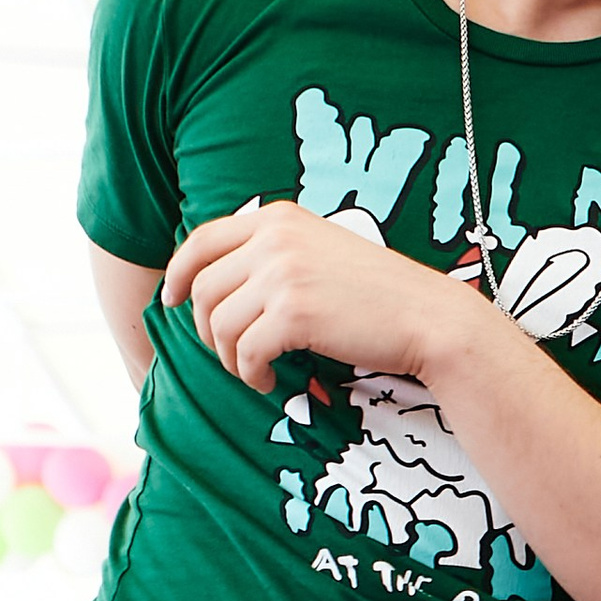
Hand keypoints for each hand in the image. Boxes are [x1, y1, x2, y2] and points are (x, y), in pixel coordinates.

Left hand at [161, 201, 473, 396]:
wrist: (429, 318)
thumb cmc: (380, 295)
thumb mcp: (323, 251)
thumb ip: (276, 253)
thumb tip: (219, 282)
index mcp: (279, 219)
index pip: (202, 240)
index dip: (178, 273)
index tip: (172, 300)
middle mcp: (275, 239)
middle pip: (204, 288)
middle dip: (206, 329)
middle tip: (229, 353)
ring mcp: (283, 274)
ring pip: (219, 323)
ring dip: (229, 357)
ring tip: (255, 370)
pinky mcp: (294, 314)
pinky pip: (245, 351)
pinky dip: (250, 374)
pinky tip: (268, 381)